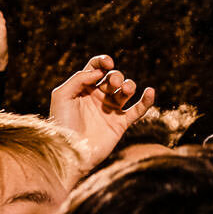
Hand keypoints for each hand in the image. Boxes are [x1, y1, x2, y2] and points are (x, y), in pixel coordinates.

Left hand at [49, 55, 154, 171]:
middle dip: (116, 76)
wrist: (69, 151)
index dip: (103, 61)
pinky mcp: (120, 124)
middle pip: (113, 77)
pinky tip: (150, 92)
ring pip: (126, 90)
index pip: (97, 68)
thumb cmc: (62, 124)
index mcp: (83, 88)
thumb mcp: (62, 95)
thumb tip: (100, 72)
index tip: (108, 63)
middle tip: (113, 83)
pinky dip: (146, 100)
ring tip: (125, 89)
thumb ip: (79, 78)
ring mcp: (110, 110)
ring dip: (129, 85)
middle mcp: (98, 97)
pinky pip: (138, 110)